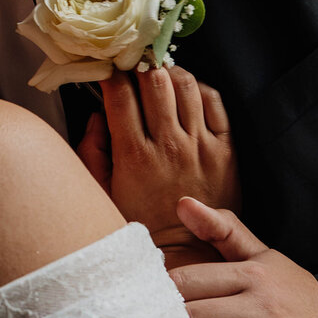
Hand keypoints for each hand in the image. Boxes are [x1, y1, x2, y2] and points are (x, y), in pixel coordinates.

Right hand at [76, 67, 239, 258]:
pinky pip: (215, 101)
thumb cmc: (140, 224)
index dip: (111, 73)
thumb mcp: (102, 194)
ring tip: (159, 74)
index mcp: (134, 155)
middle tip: (133, 63)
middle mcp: (169, 144)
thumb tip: (95, 116)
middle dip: (140, 64)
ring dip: (170, 71)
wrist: (186, 253)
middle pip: (154, 80)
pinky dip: (199, 88)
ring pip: (186, 84)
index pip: (120, 94)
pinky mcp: (226, 150)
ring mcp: (201, 145)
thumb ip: (92, 153)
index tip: (107, 69)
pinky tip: (186, 92)